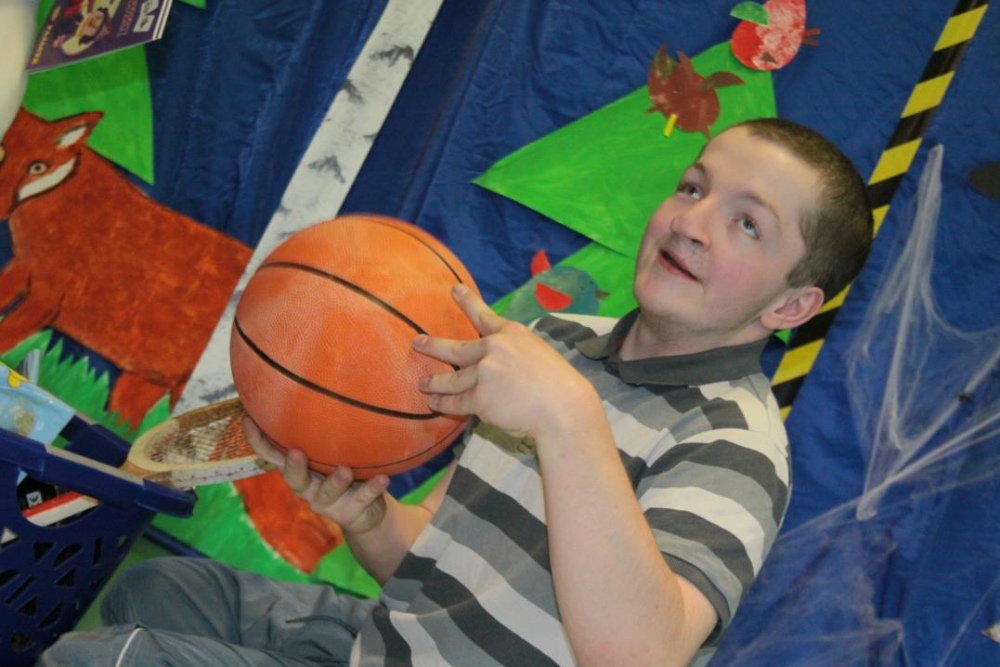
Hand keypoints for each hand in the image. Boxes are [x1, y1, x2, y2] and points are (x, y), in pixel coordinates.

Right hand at [242, 417, 389, 534]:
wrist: (368, 512)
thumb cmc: (344, 472)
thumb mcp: (330, 453)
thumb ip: (323, 431)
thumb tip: (318, 384)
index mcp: (299, 471)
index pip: (273, 456)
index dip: (258, 441)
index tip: (247, 419)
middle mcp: (308, 488)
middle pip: (294, 480)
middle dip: (294, 467)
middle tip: (296, 452)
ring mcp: (329, 503)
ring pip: (328, 493)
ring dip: (336, 481)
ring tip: (345, 470)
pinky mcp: (351, 512)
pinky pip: (363, 498)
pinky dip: (372, 488)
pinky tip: (384, 477)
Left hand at [413, 285, 597, 444]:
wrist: (563, 408)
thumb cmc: (558, 385)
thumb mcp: (539, 354)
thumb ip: (515, 353)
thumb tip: (496, 363)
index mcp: (511, 334)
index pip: (483, 315)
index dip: (467, 301)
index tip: (454, 289)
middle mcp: (493, 348)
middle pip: (455, 348)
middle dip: (433, 345)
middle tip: (417, 342)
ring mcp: (484, 372)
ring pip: (451, 379)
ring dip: (434, 382)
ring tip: (423, 384)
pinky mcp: (479, 397)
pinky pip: (456, 402)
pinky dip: (443, 404)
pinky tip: (433, 404)